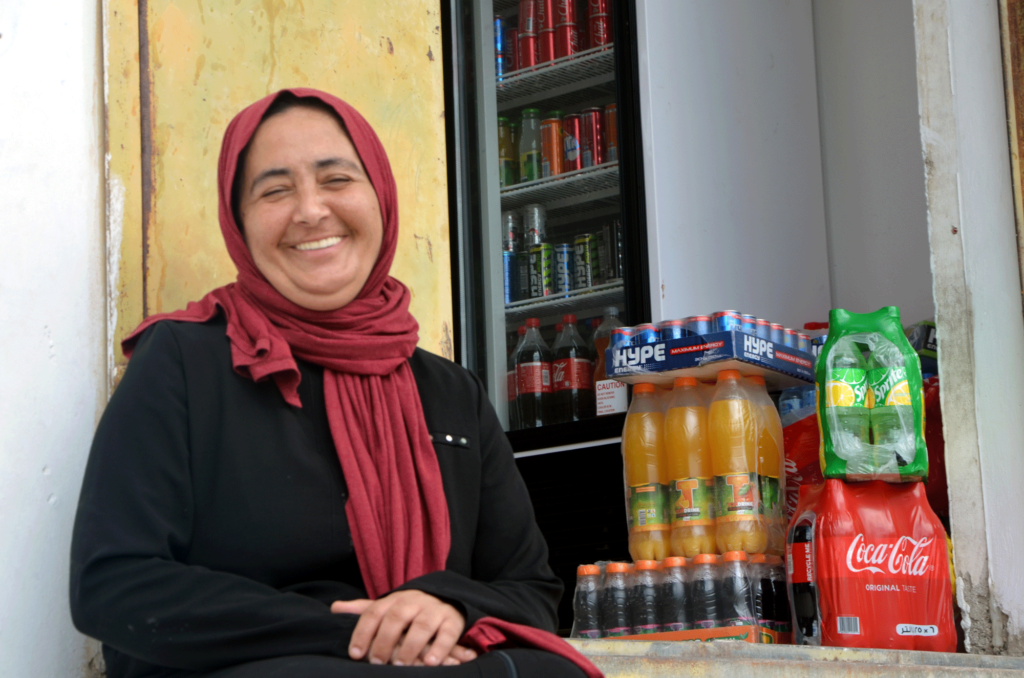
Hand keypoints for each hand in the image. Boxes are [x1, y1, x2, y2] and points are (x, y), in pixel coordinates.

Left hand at [331, 591, 472, 666]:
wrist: (447, 597)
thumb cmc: (410, 610)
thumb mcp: (388, 607)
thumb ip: (363, 610)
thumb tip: (335, 608)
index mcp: (394, 599)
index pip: (374, 612)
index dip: (363, 632)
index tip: (355, 654)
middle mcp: (413, 601)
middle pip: (396, 617)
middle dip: (384, 640)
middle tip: (376, 662)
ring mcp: (434, 609)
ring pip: (422, 626)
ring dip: (410, 646)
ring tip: (401, 664)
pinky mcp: (453, 620)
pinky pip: (447, 633)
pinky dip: (440, 648)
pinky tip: (430, 663)